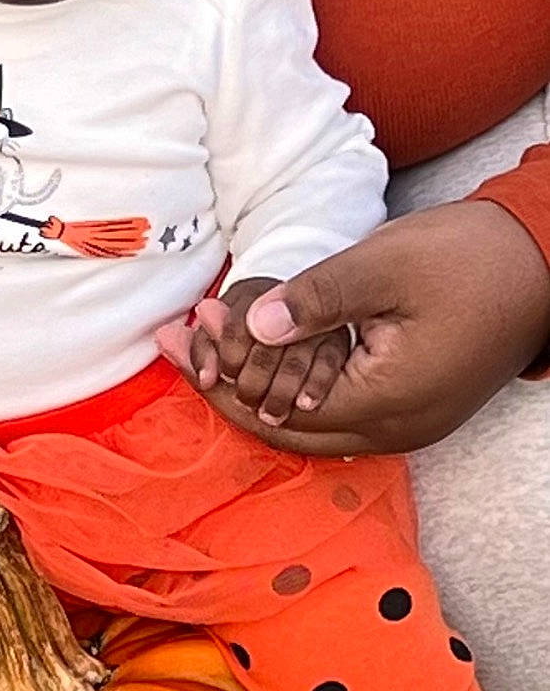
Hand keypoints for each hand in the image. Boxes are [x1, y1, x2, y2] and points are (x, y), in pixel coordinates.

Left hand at [159, 202, 549, 457]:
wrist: (545, 266)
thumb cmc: (472, 259)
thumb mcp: (384, 267)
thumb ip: (314, 300)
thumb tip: (249, 328)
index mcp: (382, 405)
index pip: (274, 411)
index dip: (221, 373)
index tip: (185, 326)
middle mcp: (391, 432)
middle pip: (282, 429)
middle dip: (224, 386)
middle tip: (177, 341)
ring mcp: (404, 427)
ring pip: (306, 426)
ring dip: (255, 387)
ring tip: (208, 343)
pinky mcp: (410, 410)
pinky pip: (334, 413)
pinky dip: (291, 386)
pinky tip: (262, 353)